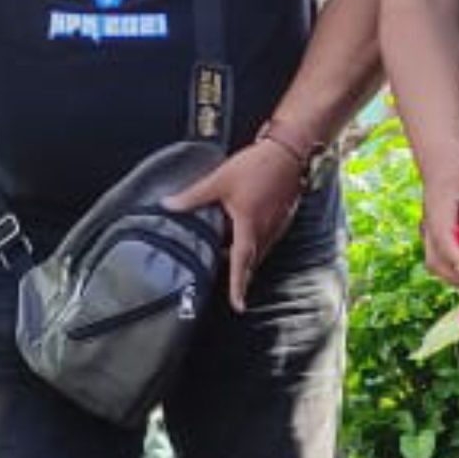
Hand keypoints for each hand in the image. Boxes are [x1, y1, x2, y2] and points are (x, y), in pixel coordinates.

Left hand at [168, 143, 307, 311]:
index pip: (242, 263)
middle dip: (240, 273)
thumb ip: (193, 196)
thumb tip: (167, 205)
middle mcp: (267, 231)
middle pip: (252, 261)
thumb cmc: (257, 165)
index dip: (238, 286)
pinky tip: (243, 233)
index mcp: (250, 226)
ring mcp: (277, 225)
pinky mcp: (283, 218)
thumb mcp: (219, 180)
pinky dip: (254, 243)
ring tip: (228, 256)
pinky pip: (267, 239)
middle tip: (227, 282)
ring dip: (246, 257)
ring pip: (260, 250)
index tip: (238, 305)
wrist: (290, 151)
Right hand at [415, 145, 458, 287]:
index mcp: (439, 209)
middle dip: (457, 277)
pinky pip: (441, 262)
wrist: (441, 160)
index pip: (443, 238)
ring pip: (435, 265)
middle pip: (435, 261)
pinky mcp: (435, 238)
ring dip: (455, 277)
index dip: (457, 257)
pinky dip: (456, 271)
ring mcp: (429, 234)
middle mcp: (429, 225)